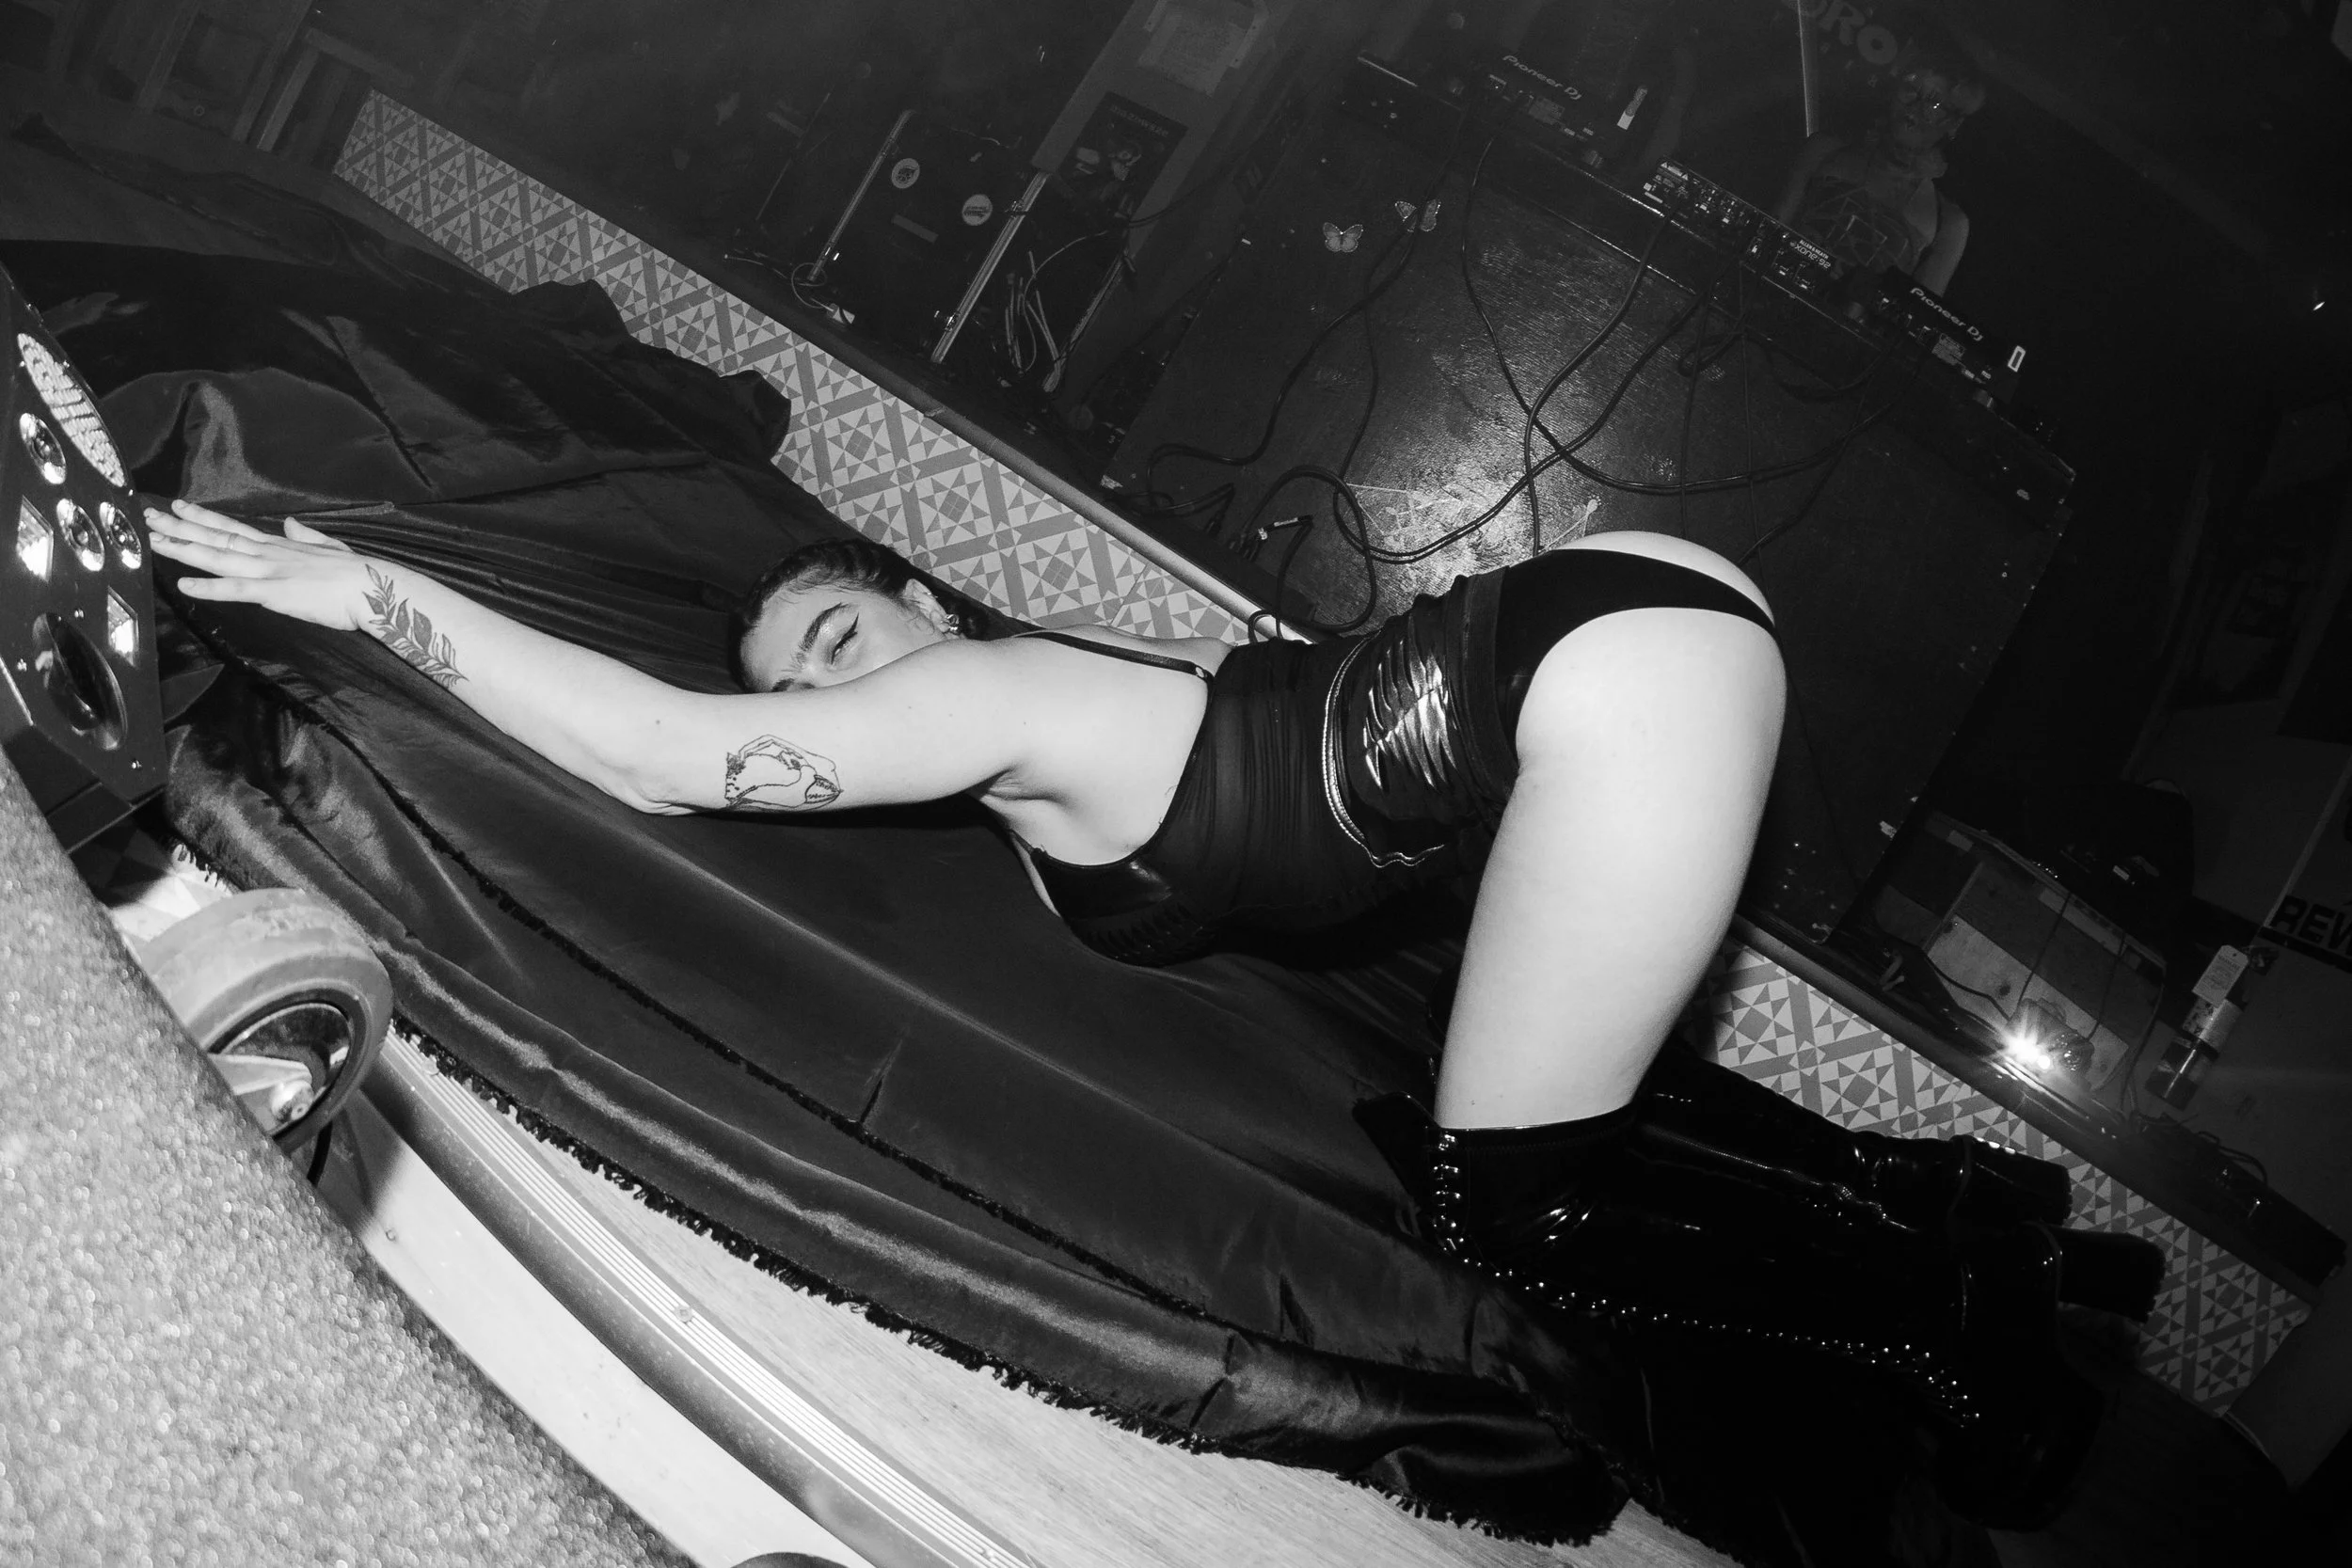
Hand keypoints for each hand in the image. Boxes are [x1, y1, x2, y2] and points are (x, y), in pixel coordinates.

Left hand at [145, 500, 368, 630]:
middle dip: (180, 527)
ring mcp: (269, 572)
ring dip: (184, 549)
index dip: (203, 518)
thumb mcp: (327, 547)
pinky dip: (209, 587)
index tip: (179, 506)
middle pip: (216, 538)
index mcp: (279, 545)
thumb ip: (305, 537)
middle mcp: (267, 554)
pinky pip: (235, 589)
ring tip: (155, 542)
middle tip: (148, 517)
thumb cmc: (354, 573)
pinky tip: (185, 585)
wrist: (371, 588)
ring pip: (218, 558)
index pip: (233, 528)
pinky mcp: (275, 593)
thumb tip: (292, 524)